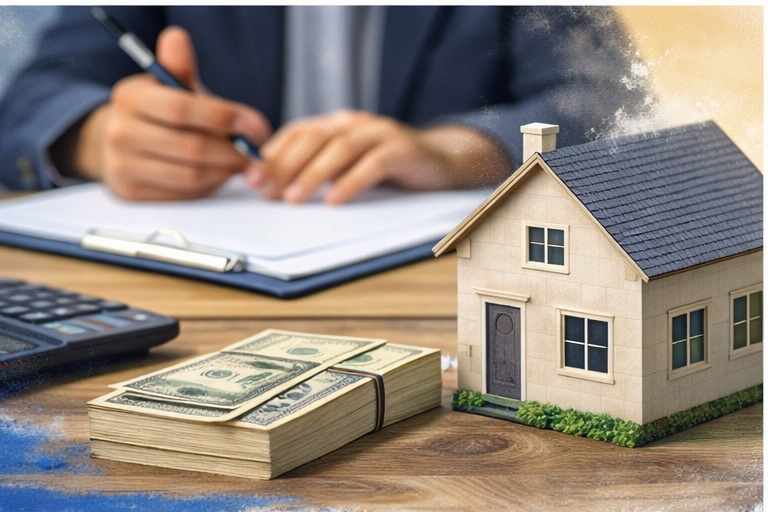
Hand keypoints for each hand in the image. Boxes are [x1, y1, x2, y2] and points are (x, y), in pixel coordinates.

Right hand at [71, 26, 270, 199]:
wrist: (124, 142)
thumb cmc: (159, 112)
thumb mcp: (169, 87)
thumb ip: (179, 68)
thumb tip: (177, 38)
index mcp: (129, 97)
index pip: (182, 108)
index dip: (224, 118)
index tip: (253, 125)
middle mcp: (119, 132)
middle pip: (192, 148)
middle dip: (233, 152)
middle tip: (254, 151)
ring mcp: (122, 167)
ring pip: (192, 176)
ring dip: (225, 171)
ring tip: (239, 162)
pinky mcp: (132, 194)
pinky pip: (184, 195)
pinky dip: (210, 186)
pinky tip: (218, 174)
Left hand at [245, 110, 510, 203]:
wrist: (441, 161)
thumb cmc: (388, 167)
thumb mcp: (349, 165)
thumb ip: (319, 168)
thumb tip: (274, 187)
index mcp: (337, 124)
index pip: (297, 133)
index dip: (272, 155)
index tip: (251, 181)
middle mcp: (355, 123)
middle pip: (314, 138)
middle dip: (284, 165)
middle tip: (265, 191)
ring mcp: (380, 133)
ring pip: (340, 148)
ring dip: (312, 174)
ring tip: (293, 199)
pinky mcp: (402, 150)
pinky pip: (373, 164)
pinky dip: (351, 182)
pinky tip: (335, 200)